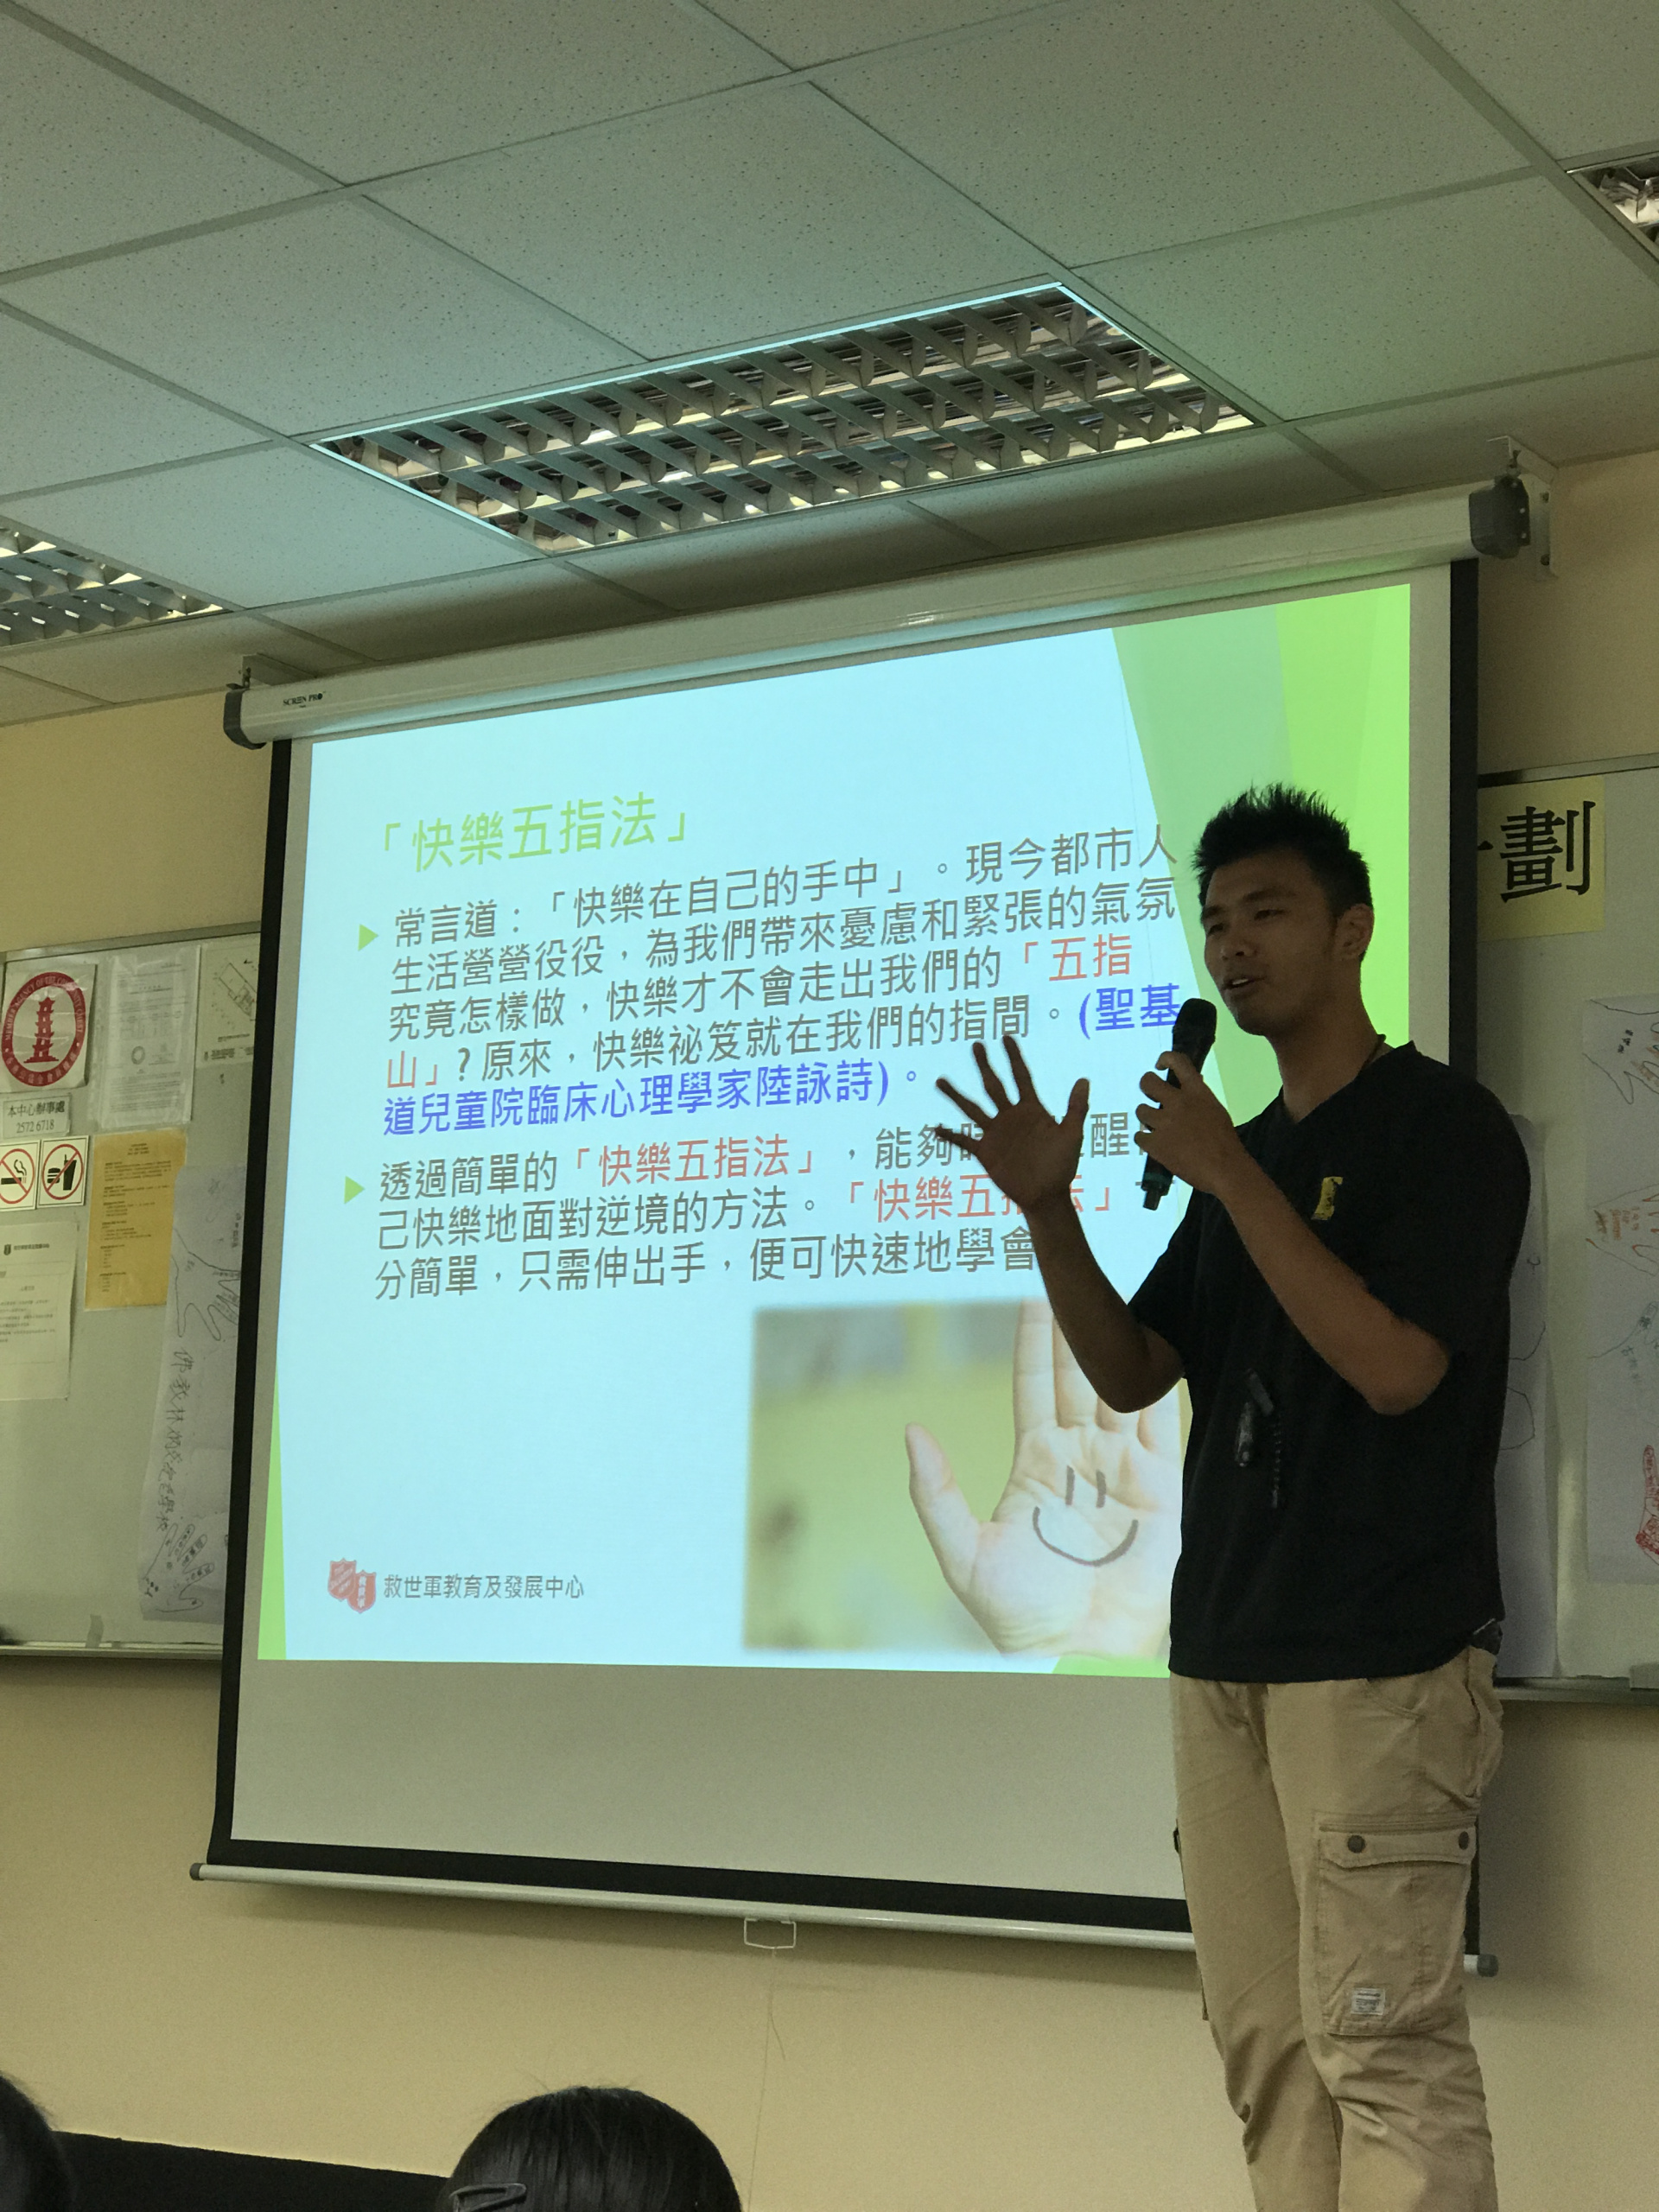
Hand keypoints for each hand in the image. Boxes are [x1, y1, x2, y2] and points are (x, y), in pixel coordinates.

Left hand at [904, 1300, 1181, 1657]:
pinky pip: (1163, 1428)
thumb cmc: (1020, 1617)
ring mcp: (1122, 1471)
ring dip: (1115, 1347)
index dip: (1034, 1341)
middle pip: (1078, 1378)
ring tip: (1111, 1298)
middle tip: (1074, 1276)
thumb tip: (912, 1432)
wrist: (1079, 1654)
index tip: (1032, 1294)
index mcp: (1035, 1465)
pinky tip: (1158, 1350)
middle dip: (1076, 1329)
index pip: (1034, 1385)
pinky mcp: (1163, 1491)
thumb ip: (936, 1492)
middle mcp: (1080, 1458)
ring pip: (1119, 1392)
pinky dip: (1161, 1388)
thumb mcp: (961, 1553)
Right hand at [935, 1038, 1086, 1215]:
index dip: (1014, 1057)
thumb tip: (1084, 1080)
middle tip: (976, 1044)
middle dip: (985, 1065)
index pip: (1021, 1076)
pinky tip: (936, 1128)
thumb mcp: (1071, 1135)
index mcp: (1032, 1110)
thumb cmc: (1062, 1166)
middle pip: (994, 1085)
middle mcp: (1011, 1117)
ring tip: (940, 1080)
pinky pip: (964, 1140)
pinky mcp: (986, 1152)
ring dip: (956, 1095)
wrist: (1047, 1195)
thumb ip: (1076, 1108)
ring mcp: (996, 1133)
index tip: (1006, 1037)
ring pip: (972, 1108)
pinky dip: (950, 1135)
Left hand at [1135, 1051, 1245, 1196]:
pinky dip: (1145, 1140)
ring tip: (1158, 1128)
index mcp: (1197, 1092)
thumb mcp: (1215, 1110)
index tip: (1159, 1066)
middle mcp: (1177, 1102)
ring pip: (1140, 1110)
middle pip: (1147, 1082)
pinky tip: (1156, 1145)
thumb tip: (1184, 1090)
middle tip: (1151, 1098)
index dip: (1164, 1059)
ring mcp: (1164, 1123)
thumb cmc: (1225, 1142)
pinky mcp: (1155, 1143)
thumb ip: (1197, 1098)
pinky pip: (1138, 1136)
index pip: (1177, 1061)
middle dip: (1147, 1088)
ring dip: (1147, 1118)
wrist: (1224, 1170)